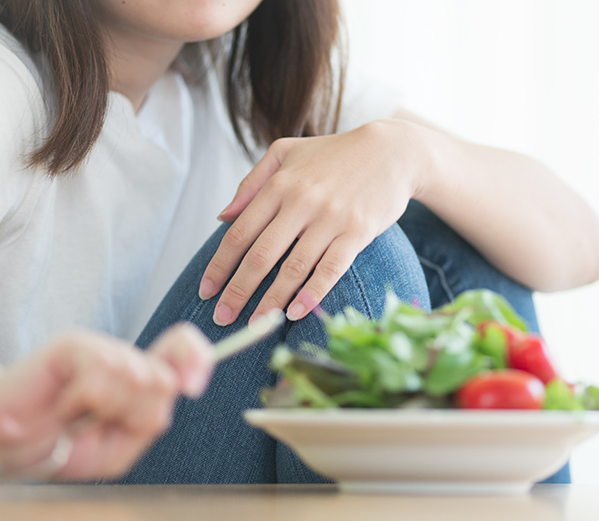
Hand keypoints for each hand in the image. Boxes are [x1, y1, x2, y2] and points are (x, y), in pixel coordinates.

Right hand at [0, 324, 213, 480]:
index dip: (199, 359)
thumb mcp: (118, 447)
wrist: (6, 444)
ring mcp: (100, 347)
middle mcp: (124, 357)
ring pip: (135, 377)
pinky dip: (82, 401)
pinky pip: (102, 372)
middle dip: (137, 414)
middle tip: (98, 425)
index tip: (194, 387)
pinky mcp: (74, 344)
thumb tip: (175, 383)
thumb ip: (152, 418)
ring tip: (76, 416)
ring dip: (105, 410)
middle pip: (164, 377)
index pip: (184, 348)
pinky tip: (63, 405)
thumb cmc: (61, 446)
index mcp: (139, 378)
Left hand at [200, 120, 427, 324]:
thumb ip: (252, 183)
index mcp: (280, 184)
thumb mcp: (286, 152)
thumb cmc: (335, 154)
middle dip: (238, 291)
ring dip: (272, 300)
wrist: (392, 151)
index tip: (206, 289)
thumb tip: (223, 217)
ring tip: (257, 323)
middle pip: (261, 255)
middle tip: (223, 316)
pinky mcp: (358, 232)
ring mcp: (331, 218)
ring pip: (294, 268)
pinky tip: (297, 312)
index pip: (240, 232)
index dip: (219, 265)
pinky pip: (331, 269)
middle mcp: (302, 202)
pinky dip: (312, 294)